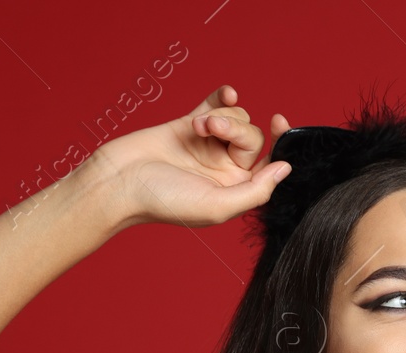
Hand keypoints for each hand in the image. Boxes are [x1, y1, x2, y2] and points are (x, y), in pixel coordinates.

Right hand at [86, 84, 292, 228]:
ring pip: (236, 118)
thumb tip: (285, 169)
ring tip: (197, 127)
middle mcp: (225, 168)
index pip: (269, 164)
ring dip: (220, 117)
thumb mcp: (218, 206)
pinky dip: (223, 97)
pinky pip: (216, 104)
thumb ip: (256, 190)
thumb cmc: (164, 201)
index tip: (280, 122)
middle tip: (209, 129)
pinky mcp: (190, 125)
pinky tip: (228, 93)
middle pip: (251, 138)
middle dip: (235, 128)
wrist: (120, 182)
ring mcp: (208, 145)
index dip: (280, 143)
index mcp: (235, 190)